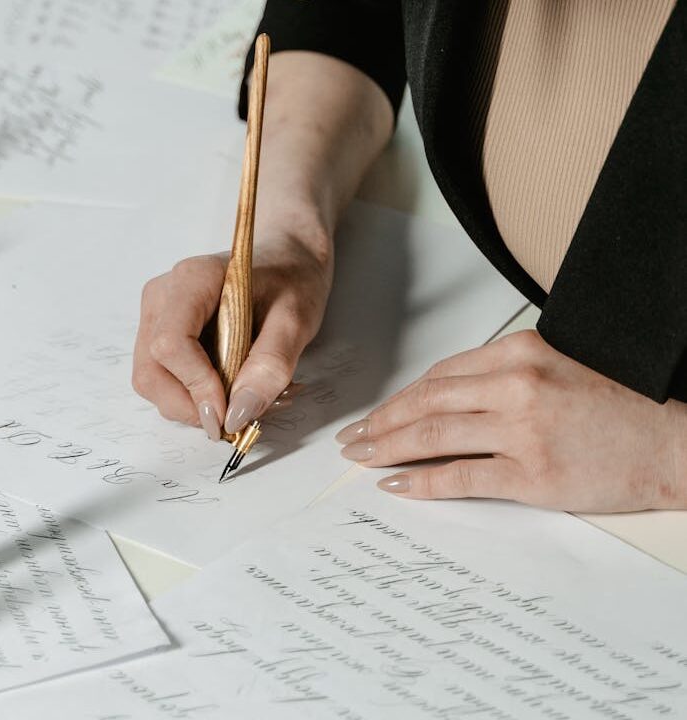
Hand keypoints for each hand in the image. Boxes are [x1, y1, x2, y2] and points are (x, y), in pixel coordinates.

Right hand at [133, 234, 331, 439]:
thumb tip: (239, 413)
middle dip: (191, 406)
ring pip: (152, 381)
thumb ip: (271, 365)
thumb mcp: (297, 318)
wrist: (287, 256)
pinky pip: (163, 378)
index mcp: (193, 279)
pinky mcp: (160, 334)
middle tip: (237, 417)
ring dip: (192, 405)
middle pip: (152, 371)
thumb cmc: (292, 277)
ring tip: (239, 401)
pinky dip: (192, 397)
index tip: (229, 414)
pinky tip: (227, 390)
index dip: (196, 386)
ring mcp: (156, 315)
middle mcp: (162, 296)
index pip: (170, 343)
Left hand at [335, 330, 686, 511]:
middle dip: (380, 421)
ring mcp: (522, 430)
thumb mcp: (556, 366)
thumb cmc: (617, 406)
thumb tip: (444, 397)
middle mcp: (516, 384)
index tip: (379, 413)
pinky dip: (421, 482)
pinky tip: (396, 485)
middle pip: (426, 402)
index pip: (440, 375)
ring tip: (360, 458)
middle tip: (352, 438)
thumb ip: (502, 374)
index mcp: (520, 352)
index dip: (401, 398)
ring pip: (433, 436)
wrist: (674, 443)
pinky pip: (460, 477)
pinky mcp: (532, 474)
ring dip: (387, 448)